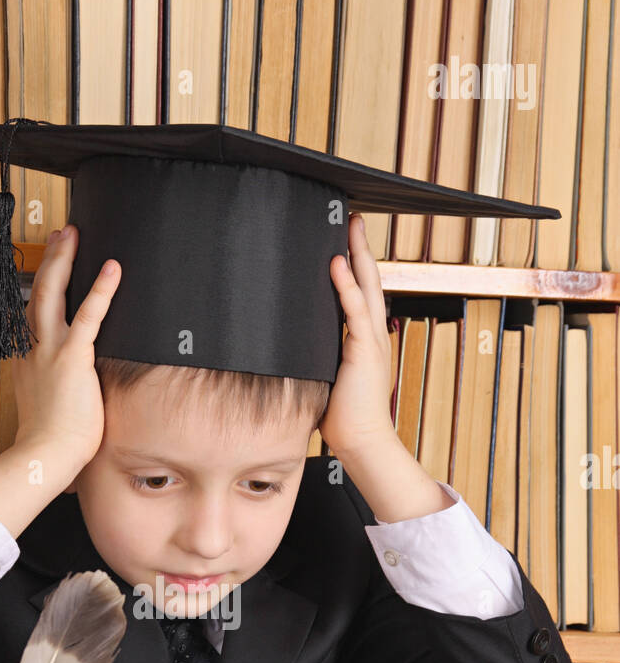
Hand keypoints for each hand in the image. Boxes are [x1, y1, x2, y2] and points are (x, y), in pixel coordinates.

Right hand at [9, 223, 120, 475]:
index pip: (32, 315)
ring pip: (51, 292)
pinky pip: (88, 316)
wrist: (45, 455)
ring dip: (62, 260)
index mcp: (27, 359)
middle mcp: (33, 349)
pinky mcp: (72, 358)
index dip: (41, 288)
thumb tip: (74, 395)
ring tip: (72, 235)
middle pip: (37, 292)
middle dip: (49, 260)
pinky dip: (101, 290)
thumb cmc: (51, 441)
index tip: (48, 269)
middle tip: (61, 236)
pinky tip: (112, 269)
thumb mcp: (49, 406)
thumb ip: (58, 389)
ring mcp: (49, 350)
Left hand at [319, 214, 393, 458]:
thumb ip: (315, 360)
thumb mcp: (326, 379)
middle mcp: (372, 335)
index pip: (361, 296)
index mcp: (365, 341)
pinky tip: (337, 264)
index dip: (356, 268)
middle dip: (361, 250)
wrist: (361, 441)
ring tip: (349, 228)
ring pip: (367, 288)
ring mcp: (372, 341)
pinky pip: (356, 311)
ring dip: (358, 256)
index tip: (346, 244)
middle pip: (369, 282)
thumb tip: (290, 351)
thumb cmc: (341, 418)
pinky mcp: (364, 351)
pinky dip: (346, 286)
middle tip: (353, 221)